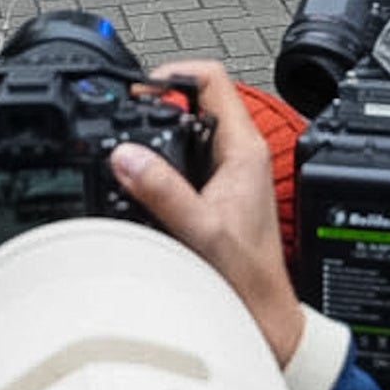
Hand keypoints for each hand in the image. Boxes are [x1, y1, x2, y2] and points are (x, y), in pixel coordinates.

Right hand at [120, 63, 304, 364]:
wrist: (264, 317)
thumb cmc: (248, 279)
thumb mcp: (200, 231)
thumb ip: (162, 191)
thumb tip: (126, 156)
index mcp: (244, 151)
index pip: (212, 79)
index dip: (173, 71)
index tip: (139, 87)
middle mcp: (240, 158)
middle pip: (196, 102)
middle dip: (158, 103)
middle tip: (124, 115)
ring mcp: (230, 176)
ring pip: (190, 132)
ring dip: (158, 135)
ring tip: (127, 147)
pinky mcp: (218, 196)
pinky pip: (186, 163)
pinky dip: (161, 164)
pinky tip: (140, 182)